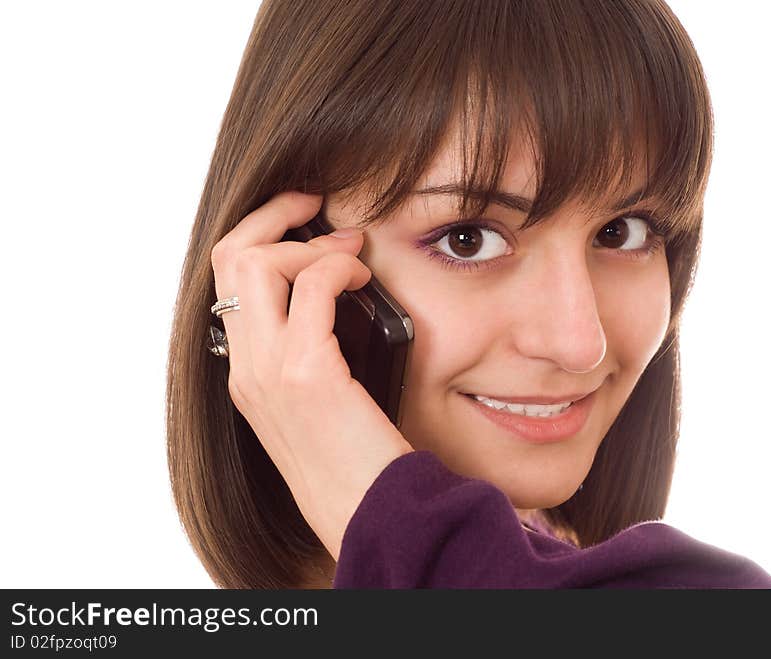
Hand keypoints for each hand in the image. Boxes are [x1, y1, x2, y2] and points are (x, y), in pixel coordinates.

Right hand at [210, 191, 413, 561]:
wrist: (364, 510)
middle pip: (226, 257)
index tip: (302, 221)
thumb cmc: (353, 456)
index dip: (259, 237)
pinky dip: (338, 265)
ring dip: (306, 240)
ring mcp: (267, 369)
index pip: (226, 282)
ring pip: (254, 262)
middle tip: (314, 204)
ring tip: (348, 249)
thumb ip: (307, 350)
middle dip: (270, 215)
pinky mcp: (306, 372)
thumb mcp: (316, 399)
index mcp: (244, 370)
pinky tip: (362, 277)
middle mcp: (244, 366)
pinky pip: (311, 285)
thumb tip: (331, 293)